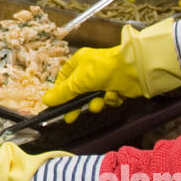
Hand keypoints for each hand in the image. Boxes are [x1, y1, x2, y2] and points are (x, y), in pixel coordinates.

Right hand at [43, 18, 180, 120]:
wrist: (135, 70)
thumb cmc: (104, 69)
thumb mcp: (78, 81)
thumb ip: (62, 93)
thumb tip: (45, 100)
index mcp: (79, 62)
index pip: (64, 79)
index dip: (60, 93)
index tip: (57, 106)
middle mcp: (90, 70)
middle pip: (78, 92)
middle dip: (77, 104)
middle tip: (71, 117)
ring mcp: (104, 80)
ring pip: (93, 98)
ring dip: (96, 102)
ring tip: (98, 102)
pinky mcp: (116, 89)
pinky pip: (107, 100)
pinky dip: (110, 100)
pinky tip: (114, 94)